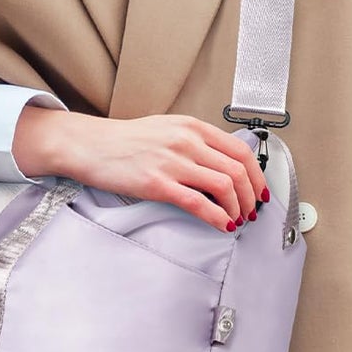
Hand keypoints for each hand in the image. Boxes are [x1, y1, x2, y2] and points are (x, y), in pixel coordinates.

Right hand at [13, 109, 268, 231]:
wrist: (90, 145)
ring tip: (236, 219)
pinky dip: (217, 217)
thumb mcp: (166, 128)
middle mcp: (187, 141)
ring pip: (224, 186)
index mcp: (192, 127)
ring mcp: (173, 162)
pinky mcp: (158, 183)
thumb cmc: (124, 140)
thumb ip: (195, 141)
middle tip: (252, 211)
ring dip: (237, 208)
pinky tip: (221, 225)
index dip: (257, 175)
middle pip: (238, 170)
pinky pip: (199, 203)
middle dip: (252, 196)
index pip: (240, 150)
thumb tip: (222, 164)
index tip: (260, 190)